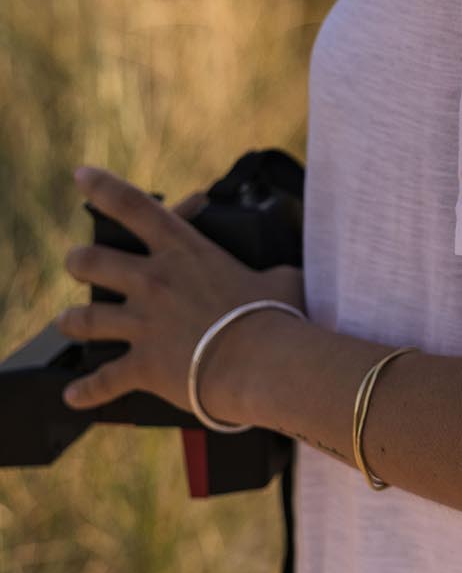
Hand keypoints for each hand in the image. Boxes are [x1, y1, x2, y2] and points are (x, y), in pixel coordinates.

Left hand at [55, 164, 306, 412]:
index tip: (82, 176)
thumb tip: (284, 280)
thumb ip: (272, 274)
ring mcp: (143, 324)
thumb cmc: (280, 317)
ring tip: (66, 323)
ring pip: (86, 319)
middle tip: (78, 262)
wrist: (265, 363)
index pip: (134, 206)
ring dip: (72, 321)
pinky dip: (87, 391)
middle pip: (94, 261)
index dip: (103, 187)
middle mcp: (154, 282)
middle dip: (80, 261)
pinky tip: (73, 397)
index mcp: (185, 251)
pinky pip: (104, 380)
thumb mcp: (283, 279)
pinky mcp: (143, 366)